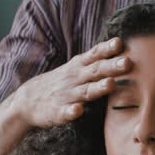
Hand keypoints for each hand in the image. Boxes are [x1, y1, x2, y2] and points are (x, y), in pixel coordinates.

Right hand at [15, 37, 131, 128]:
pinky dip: (72, 112)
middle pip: (95, 71)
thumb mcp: (75, 67)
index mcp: (79, 67)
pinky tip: (78, 110)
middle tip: (127, 62)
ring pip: (84, 92)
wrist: (27, 100)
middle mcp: (74, 79)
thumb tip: (121, 48)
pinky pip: (65, 112)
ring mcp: (66, 96)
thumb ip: (96, 60)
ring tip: (110, 84)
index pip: (94, 55)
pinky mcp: (57, 112)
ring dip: (97, 87)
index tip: (120, 43)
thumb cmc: (59, 83)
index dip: (107, 49)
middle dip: (111, 67)